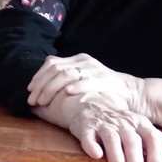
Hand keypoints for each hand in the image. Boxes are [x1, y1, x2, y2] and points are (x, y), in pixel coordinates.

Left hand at [27, 53, 145, 113]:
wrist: (132, 93)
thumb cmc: (104, 91)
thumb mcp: (83, 81)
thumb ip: (66, 80)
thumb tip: (42, 87)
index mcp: (77, 60)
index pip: (51, 63)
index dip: (38, 77)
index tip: (29, 90)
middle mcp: (84, 62)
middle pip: (55, 69)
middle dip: (40, 85)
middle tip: (32, 100)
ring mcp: (94, 69)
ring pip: (66, 74)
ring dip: (51, 88)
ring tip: (42, 100)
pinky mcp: (104, 80)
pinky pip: (87, 81)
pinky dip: (76, 86)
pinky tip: (66, 93)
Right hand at [65, 99, 161, 161]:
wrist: (90, 102)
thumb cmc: (118, 121)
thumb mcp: (139, 126)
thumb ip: (155, 138)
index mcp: (139, 123)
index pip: (152, 138)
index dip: (156, 157)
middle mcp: (123, 123)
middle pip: (132, 142)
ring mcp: (104, 124)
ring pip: (112, 141)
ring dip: (117, 161)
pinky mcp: (86, 128)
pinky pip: (88, 137)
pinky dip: (92, 146)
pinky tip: (97, 156)